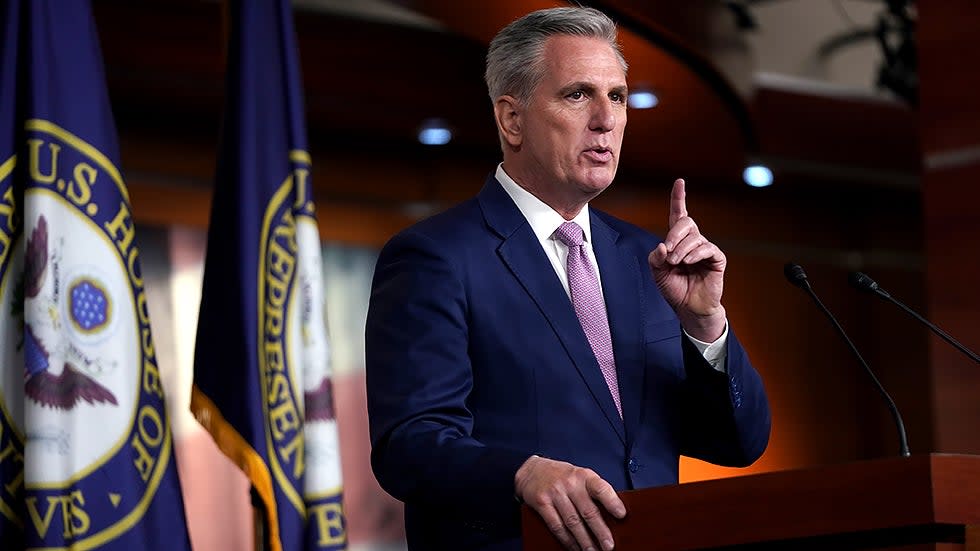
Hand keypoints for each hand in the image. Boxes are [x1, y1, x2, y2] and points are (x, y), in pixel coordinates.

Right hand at [515, 455, 625, 550]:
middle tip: (609, 546)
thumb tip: (612, 516)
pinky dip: (567, 540)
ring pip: (572, 522)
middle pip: (588, 511)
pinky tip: (575, 547)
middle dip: (600, 531)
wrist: (532, 470)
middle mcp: (570, 484)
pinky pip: (557, 526)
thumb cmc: (562, 476)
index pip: (601, 488)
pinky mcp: (542, 503)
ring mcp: (555, 493)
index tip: (621, 515)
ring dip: (584, 540)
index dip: (612, 501)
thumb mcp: (580, 476)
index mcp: (584, 476)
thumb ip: (593, 491)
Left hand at [648, 179, 726, 340]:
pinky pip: (706, 248)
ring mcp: (705, 248)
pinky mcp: (716, 258)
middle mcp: (693, 241)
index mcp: (677, 241)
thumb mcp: (657, 273)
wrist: (689, 308)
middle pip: (686, 222)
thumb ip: (655, 258)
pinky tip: (688, 262)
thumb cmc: (674, 288)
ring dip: (681, 250)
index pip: (678, 215)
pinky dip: (694, 254)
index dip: (679, 198)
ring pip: (694, 237)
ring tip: (676, 263)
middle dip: (674, 234)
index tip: (680, 182)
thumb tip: (661, 246)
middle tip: (668, 252)